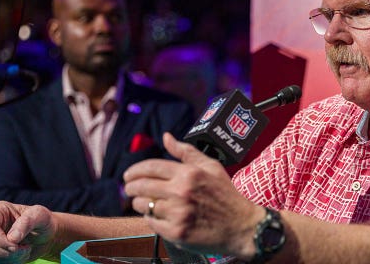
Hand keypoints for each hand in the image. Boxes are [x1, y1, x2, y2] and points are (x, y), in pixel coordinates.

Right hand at [0, 201, 55, 263]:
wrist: (47, 235)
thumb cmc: (43, 221)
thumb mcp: (40, 216)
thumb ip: (27, 222)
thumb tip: (11, 238)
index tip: (15, 246)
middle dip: (7, 251)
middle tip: (26, 249)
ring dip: (11, 257)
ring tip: (26, 250)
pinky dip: (11, 262)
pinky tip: (22, 255)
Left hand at [123, 132, 263, 258]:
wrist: (241, 226)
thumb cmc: (226, 194)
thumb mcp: (210, 167)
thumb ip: (186, 151)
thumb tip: (167, 136)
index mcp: (188, 173)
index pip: (150, 167)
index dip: (134, 171)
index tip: (128, 176)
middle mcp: (181, 192)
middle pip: (141, 186)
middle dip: (131, 187)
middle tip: (129, 189)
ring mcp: (179, 213)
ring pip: (144, 206)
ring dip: (140, 204)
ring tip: (146, 203)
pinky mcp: (177, 232)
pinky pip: (152, 223)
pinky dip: (152, 219)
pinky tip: (159, 216)